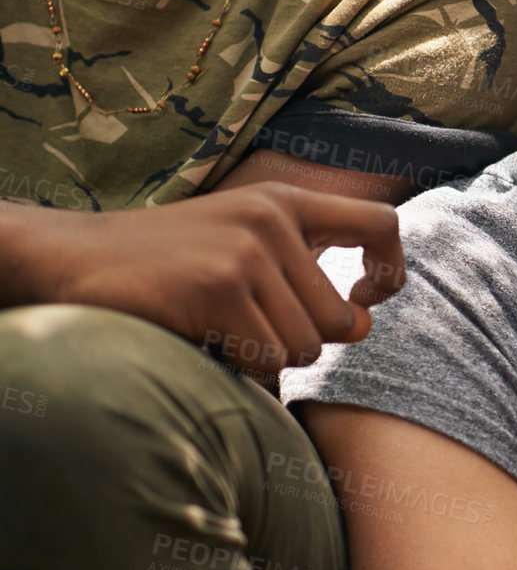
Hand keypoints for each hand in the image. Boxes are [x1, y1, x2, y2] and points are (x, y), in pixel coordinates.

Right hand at [0, 183, 403, 373]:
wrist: (71, 259)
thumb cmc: (167, 267)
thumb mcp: (243, 252)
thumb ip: (305, 281)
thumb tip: (363, 327)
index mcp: (286, 202)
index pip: (382, 223)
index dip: (390, 270)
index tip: (364, 296)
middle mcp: (274, 218)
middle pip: (341, 318)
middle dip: (305, 344)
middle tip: (253, 332)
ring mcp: (246, 251)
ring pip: (304, 347)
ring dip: (267, 359)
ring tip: (221, 331)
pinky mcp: (218, 287)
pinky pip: (266, 360)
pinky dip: (239, 367)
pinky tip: (203, 340)